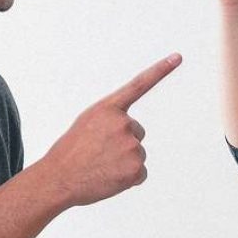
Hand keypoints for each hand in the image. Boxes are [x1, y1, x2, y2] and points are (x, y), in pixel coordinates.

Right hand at [39, 54, 181, 206]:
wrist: (59, 178)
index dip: (160, 70)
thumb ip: (110, 120)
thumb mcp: (87, 124)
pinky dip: (128, 179)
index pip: (138, 85)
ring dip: (123, 162)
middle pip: (137, 133)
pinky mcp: (136, 168)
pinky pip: (140, 173)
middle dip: (122, 144)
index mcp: (108, 109)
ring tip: (101, 166)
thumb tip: (130, 132)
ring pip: (138, 154)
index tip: (177, 58)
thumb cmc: (70, 153)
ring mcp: (131, 146)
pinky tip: (109, 178)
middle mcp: (123, 123)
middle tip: (99, 153)